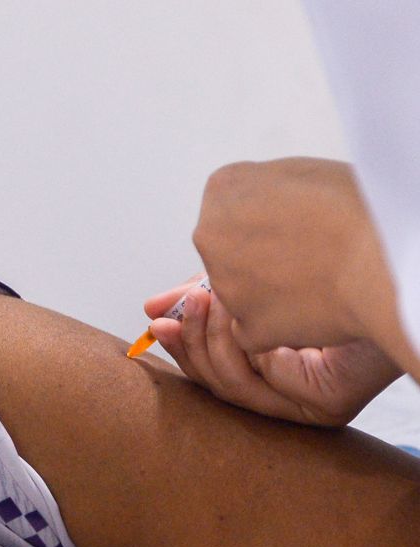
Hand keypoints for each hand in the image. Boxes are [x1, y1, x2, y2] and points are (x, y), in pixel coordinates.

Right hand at [146, 279, 401, 425]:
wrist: (390, 270)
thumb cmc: (329, 277)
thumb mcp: (252, 289)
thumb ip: (205, 301)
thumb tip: (153, 309)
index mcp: (270, 371)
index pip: (209, 371)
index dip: (179, 347)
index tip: (155, 318)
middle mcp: (287, 397)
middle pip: (214, 385)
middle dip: (189, 345)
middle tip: (178, 309)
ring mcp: (308, 407)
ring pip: (233, 387)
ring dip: (214, 341)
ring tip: (213, 299)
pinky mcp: (327, 406)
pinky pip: (269, 380)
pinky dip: (253, 346)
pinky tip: (253, 312)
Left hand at [192, 158, 398, 353]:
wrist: (382, 261)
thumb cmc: (356, 209)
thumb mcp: (303, 171)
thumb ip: (263, 186)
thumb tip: (254, 200)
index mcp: (223, 189)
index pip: (230, 207)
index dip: (267, 216)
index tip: (296, 220)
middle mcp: (210, 236)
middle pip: (228, 250)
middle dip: (259, 253)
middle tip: (306, 253)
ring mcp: (225, 285)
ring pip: (240, 290)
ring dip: (269, 288)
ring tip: (316, 279)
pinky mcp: (246, 327)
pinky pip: (253, 329)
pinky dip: (277, 325)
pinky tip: (311, 308)